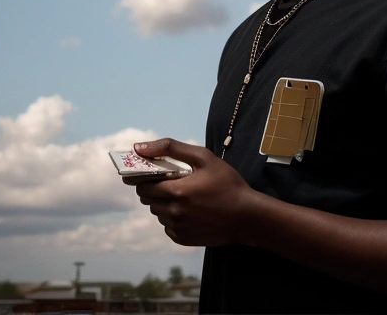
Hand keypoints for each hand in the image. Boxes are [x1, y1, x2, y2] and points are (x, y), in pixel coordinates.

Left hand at [128, 138, 256, 246]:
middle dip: (155, 190)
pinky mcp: (183, 240)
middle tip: (172, 182)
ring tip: (185, 196)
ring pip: (158, 213)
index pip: (143, 186)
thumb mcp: (203, 157)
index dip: (145, 178)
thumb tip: (139, 147)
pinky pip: (168, 227)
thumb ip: (170, 148)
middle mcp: (172, 213)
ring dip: (164, 204)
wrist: (247, 216)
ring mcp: (177, 228)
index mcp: (175, 191)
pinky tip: (190, 211)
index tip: (152, 173)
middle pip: (148, 200)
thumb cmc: (227, 183)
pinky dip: (173, 218)